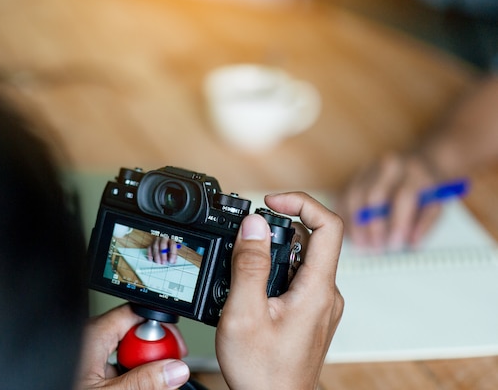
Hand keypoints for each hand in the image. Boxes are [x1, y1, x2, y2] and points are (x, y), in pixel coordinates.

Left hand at [76, 304, 189, 389]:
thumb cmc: (57, 388)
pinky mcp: (87, 377)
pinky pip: (115, 371)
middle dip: (152, 356)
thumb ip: (143, 382)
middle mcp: (88, 343)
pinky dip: (128, 380)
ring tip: (151, 385)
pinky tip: (134, 388)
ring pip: (126, 358)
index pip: (134, 315)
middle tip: (166, 375)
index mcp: (91, 335)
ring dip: (142, 372)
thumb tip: (175, 369)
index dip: (159, 329)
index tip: (176, 349)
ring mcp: (87, 361)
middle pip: (134, 338)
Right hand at [147, 238, 179, 263]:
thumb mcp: (172, 254)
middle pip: (163, 244)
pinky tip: (151, 259)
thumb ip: (173, 257)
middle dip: (163, 254)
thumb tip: (172, 261)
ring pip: (155, 246)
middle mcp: (163, 239)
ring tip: (158, 262)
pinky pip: (149, 248)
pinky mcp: (151, 244)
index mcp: (171, 241)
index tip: (171, 261)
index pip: (172, 245)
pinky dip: (150, 254)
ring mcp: (156, 241)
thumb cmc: (168, 251)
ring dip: (157, 255)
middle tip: (163, 262)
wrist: (163, 249)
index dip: (172, 253)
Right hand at [216, 192, 343, 389]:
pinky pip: (299, 278)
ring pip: (303, 259)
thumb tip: (255, 225)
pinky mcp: (311, 313)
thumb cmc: (263, 371)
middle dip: (278, 229)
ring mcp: (321, 304)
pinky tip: (253, 289)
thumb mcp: (244, 313)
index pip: (328, 225)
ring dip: (274, 252)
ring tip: (245, 269)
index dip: (300, 202)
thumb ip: (250, 265)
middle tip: (248, 238)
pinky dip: (276, 271)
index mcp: (317, 289)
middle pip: (312, 239)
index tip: (272, 201)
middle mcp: (326, 294)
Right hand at [337, 151, 442, 250]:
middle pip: (374, 195)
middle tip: (376, 247)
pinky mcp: (354, 177)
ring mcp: (369, 170)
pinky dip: (345, 217)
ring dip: (356, 224)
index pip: (403, 196)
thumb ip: (425, 224)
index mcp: (413, 173)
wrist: (415, 168)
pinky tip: (350, 233)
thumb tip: (412, 242)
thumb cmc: (424, 192)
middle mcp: (389, 167)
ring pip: (354, 196)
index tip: (396, 244)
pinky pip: (343, 197)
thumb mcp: (435, 206)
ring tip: (362, 244)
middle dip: (373, 225)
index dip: (398, 222)